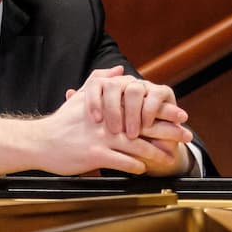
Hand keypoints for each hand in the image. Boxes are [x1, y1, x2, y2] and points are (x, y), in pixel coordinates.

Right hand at [0, 87, 194, 177]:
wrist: (40, 141)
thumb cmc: (61, 122)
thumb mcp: (80, 97)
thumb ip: (100, 81)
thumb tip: (118, 70)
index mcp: (108, 107)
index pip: (141, 106)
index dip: (163, 110)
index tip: (181, 115)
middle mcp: (108, 122)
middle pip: (145, 126)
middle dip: (168, 131)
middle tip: (187, 135)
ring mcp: (101, 139)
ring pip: (136, 146)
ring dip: (156, 152)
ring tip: (171, 157)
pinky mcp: (94, 155)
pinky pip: (121, 161)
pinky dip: (135, 165)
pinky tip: (144, 169)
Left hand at [73, 65, 188, 138]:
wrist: (152, 147)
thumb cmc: (122, 137)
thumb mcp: (102, 128)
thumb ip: (86, 109)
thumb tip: (68, 93)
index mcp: (110, 87)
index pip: (96, 84)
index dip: (93, 100)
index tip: (94, 120)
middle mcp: (126, 83)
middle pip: (114, 85)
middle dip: (113, 109)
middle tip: (113, 131)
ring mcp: (145, 86)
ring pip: (134, 89)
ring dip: (131, 114)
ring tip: (131, 134)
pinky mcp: (163, 93)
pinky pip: (155, 96)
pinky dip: (149, 112)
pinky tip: (146, 126)